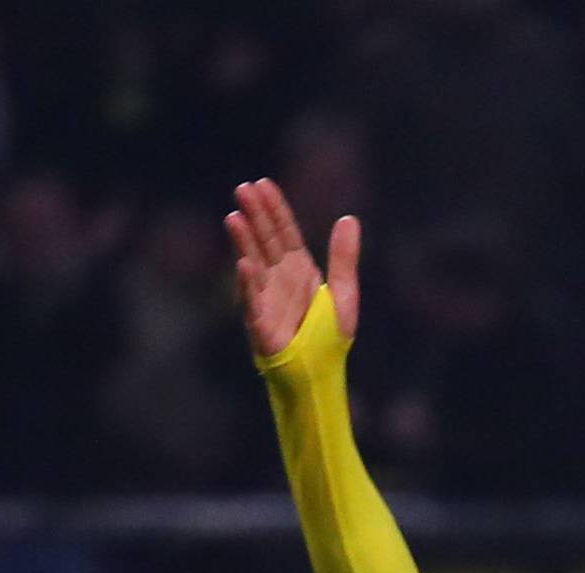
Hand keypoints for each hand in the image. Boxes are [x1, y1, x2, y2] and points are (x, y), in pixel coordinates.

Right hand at [226, 178, 359, 357]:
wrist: (319, 377)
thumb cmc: (328, 340)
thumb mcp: (343, 296)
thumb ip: (344, 259)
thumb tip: (349, 219)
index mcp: (299, 270)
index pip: (284, 232)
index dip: (275, 208)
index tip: (263, 184)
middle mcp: (279, 279)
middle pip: (265, 241)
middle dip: (255, 216)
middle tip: (243, 189)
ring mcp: (266, 299)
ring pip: (253, 263)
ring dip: (244, 242)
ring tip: (235, 217)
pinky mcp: (260, 323)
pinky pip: (252, 301)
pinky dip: (248, 283)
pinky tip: (244, 264)